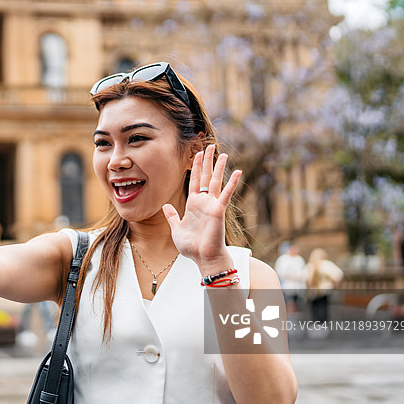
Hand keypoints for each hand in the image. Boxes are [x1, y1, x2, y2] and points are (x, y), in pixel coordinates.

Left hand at [162, 145, 241, 267]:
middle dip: (207, 161)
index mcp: (193, 204)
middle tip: (210, 146)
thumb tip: (165, 206)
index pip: (194, 181)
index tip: (197, 153)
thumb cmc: (192, 247)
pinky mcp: (219, 211)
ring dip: (219, 167)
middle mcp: (204, 202)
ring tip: (223, 153)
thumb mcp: (176, 229)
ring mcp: (212, 205)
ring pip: (216, 182)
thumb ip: (172, 216)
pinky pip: (226, 194)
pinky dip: (232, 183)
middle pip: (206, 177)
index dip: (195, 167)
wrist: (203, 258)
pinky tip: (238, 171)